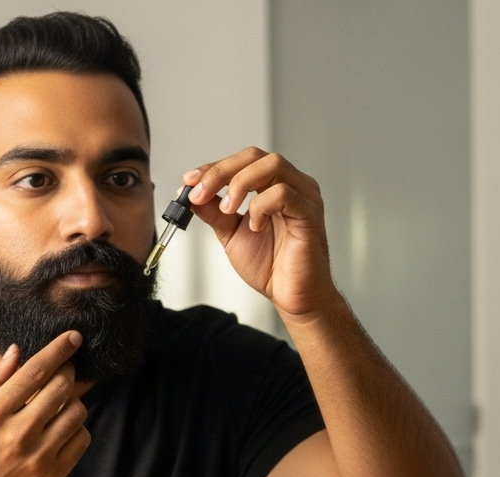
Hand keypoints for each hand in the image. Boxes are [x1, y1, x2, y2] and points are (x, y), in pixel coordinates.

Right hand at [0, 332, 91, 476]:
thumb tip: (16, 352)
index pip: (34, 371)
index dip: (58, 349)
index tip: (74, 337)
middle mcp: (17, 434)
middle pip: (61, 387)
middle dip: (67, 372)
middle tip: (63, 371)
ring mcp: (38, 457)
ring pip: (77, 411)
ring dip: (72, 401)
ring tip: (57, 405)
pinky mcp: (53, 475)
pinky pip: (82, 439)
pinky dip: (76, 428)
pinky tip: (60, 429)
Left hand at [183, 148, 337, 319]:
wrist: (292, 298)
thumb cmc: (271, 267)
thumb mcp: (231, 235)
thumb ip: (215, 212)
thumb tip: (191, 194)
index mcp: (274, 186)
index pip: (242, 162)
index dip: (214, 168)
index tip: (190, 181)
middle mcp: (292, 185)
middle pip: (255, 156)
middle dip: (221, 171)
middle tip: (200, 192)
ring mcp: (304, 197)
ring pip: (272, 165)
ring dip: (240, 184)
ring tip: (228, 210)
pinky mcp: (310, 214)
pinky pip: (284, 194)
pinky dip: (261, 207)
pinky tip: (255, 227)